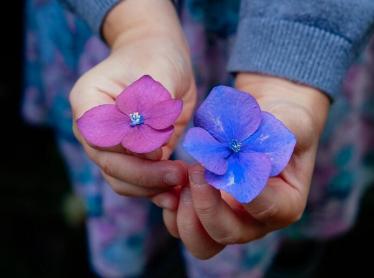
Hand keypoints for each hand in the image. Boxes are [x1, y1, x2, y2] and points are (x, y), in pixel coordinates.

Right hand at [70, 0, 195, 196]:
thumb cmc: (157, 58)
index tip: (158, 150)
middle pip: (109, 164)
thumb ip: (153, 105)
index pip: (98, 137)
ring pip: (121, 179)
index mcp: (89, 102)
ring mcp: (111, 146)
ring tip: (181, 182)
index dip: (127, 149)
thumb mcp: (159, 72)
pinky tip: (176, 190)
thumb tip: (148, 147)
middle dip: (144, 175)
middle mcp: (93, 129)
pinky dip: (155, 189)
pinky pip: (138, 181)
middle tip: (178, 175)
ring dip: (150, 186)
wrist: (162, 61)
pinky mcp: (133, 156)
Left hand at [156, 73, 329, 258]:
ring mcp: (229, 218)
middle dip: (204, 205)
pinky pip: (180, 226)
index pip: (263, 207)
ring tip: (183, 178)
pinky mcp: (205, 210)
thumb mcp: (289, 119)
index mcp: (284, 203)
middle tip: (195, 169)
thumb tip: (240, 147)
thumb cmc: (283, 119)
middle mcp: (256, 219)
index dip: (236, 185)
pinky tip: (172, 179)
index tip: (220, 159)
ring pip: (200, 242)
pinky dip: (170, 207)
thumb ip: (274, 133)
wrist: (264, 118)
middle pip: (225, 234)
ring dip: (184, 213)